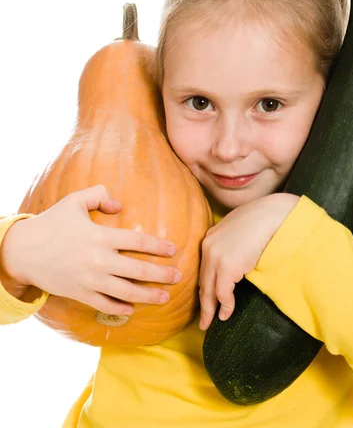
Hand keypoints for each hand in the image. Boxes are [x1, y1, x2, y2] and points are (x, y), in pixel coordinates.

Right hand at [1, 185, 181, 315]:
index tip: (173, 250)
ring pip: (126, 292)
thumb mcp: (74, 200)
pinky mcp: (80, 294)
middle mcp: (99, 261)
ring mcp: (90, 280)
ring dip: (148, 296)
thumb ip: (99, 195)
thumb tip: (120, 205)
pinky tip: (132, 308)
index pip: (138, 242)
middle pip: (138, 271)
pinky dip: (120, 309)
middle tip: (179, 276)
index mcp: (101, 236)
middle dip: (162, 275)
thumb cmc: (51, 223)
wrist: (23, 251)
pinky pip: (105, 305)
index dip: (158, 247)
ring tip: (165, 297)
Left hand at [198, 192, 299, 329]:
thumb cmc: (263, 221)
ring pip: (209, 290)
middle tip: (203, 321)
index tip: (206, 300)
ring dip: (210, 309)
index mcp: (210, 238)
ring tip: (210, 324)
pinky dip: (225, 306)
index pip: (204, 268)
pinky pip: (223, 292)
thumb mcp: (240, 231)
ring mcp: (215, 256)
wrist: (272, 215)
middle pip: (203, 281)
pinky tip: (226, 315)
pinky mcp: (227, 266)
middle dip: (203, 302)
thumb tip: (238, 259)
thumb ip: (233, 243)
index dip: (205, 286)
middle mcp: (208, 247)